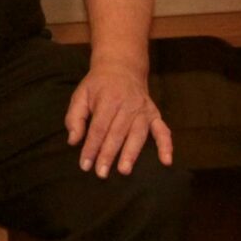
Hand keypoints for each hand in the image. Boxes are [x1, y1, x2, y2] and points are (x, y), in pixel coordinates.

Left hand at [64, 62, 172, 177]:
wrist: (122, 67)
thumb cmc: (98, 85)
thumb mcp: (80, 94)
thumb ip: (74, 117)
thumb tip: (73, 140)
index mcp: (108, 99)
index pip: (98, 128)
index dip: (91, 147)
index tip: (85, 165)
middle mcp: (128, 105)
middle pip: (117, 133)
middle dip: (108, 154)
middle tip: (101, 173)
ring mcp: (143, 110)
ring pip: (137, 135)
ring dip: (131, 153)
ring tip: (124, 170)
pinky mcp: (154, 114)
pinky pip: (163, 131)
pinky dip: (166, 146)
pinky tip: (166, 161)